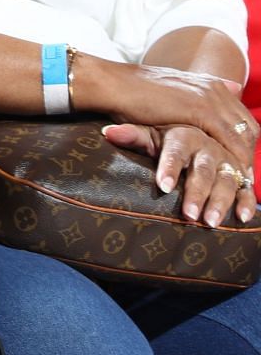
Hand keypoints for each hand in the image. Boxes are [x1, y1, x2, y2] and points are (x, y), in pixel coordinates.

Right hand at [86, 58, 254, 169]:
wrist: (113, 84)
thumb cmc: (132, 94)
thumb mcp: (168, 95)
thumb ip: (190, 101)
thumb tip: (206, 106)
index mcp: (210, 84)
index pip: (241, 118)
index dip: (243, 142)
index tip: (239, 163)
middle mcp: (215, 88)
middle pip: (248, 127)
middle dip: (248, 153)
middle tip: (242, 177)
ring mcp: (209, 97)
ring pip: (242, 134)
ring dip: (244, 159)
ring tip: (240, 183)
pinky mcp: (200, 109)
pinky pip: (228, 137)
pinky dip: (233, 158)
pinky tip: (230, 175)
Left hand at [103, 122, 256, 226]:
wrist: (200, 132)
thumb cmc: (168, 138)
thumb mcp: (151, 135)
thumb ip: (133, 136)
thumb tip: (107, 133)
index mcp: (185, 136)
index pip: (176, 151)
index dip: (169, 168)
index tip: (162, 187)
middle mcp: (209, 148)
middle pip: (203, 170)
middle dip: (197, 193)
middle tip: (189, 215)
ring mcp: (227, 162)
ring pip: (226, 181)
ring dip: (220, 202)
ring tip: (210, 222)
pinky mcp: (240, 175)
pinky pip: (246, 189)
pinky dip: (246, 203)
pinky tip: (242, 218)